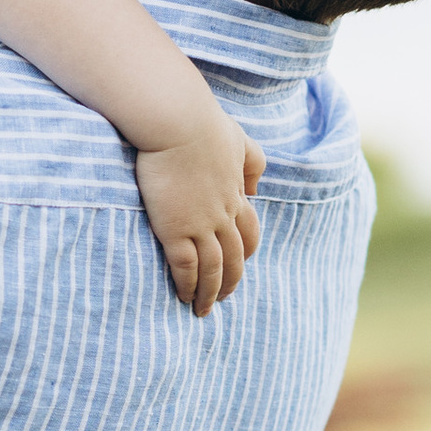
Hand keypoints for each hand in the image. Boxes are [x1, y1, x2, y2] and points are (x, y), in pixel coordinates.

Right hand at [133, 118, 266, 317]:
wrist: (178, 121)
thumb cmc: (202, 123)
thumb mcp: (239, 139)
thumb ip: (251, 162)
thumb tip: (254, 189)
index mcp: (236, 193)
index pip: (248, 233)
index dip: (245, 252)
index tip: (239, 264)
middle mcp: (223, 215)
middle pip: (233, 258)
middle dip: (229, 281)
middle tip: (222, 298)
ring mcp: (201, 224)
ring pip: (212, 269)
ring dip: (209, 292)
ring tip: (202, 309)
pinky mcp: (176, 229)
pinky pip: (186, 267)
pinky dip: (188, 285)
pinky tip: (183, 296)